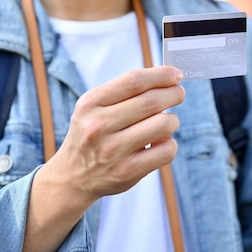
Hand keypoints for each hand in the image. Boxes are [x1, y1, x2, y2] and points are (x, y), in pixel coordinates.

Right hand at [45, 65, 184, 204]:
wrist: (72, 176)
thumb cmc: (92, 134)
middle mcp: (99, 125)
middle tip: (178, 94)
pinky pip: (167, 150)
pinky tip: (159, 143)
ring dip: (173, 120)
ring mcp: (113, 150)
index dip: (161, 75)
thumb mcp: (95, 107)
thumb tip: (169, 78)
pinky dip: (170, 144)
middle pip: (152, 101)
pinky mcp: (128, 171)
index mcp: (91, 103)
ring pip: (164, 124)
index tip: (176, 74)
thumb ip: (126, 91)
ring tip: (166, 122)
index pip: (134, 81)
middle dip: (174, 94)